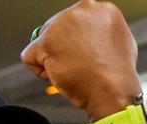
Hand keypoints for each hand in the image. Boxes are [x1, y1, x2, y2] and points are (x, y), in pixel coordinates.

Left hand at [21, 0, 140, 118]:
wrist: (112, 91)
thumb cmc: (116, 76)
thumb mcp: (117, 42)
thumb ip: (98, 33)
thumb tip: (81, 36)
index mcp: (99, 9)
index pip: (72, 22)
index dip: (74, 43)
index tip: (83, 57)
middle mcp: (80, 10)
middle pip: (54, 28)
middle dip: (60, 50)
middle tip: (76, 67)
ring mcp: (62, 25)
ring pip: (42, 42)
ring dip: (52, 60)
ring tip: (71, 73)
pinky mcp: (46, 42)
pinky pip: (29, 56)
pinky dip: (39, 71)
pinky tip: (57, 77)